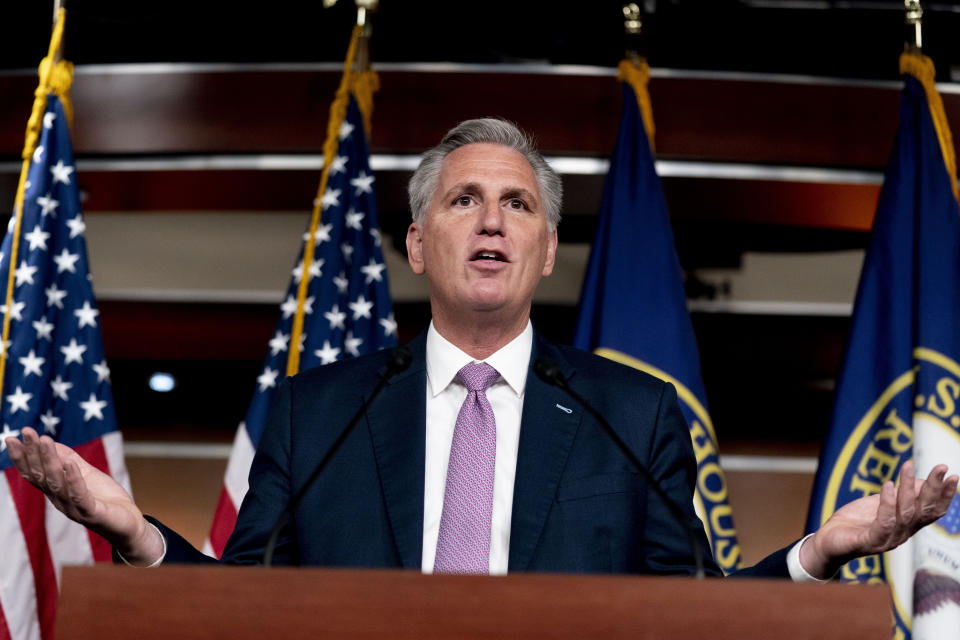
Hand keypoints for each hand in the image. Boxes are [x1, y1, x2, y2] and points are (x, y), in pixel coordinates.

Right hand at [5, 426, 163, 565]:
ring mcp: (74, 508)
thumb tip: (50, 441)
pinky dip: (74, 479)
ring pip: (57, 484)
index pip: (34, 474)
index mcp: (57, 492)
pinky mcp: (91, 513)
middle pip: (41, 476)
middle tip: (27, 432)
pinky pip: (79, 496)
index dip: (22, 457)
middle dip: (32, 453)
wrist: (129, 524)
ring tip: (45, 441)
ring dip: (50, 461)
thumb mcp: (87, 474)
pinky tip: (70, 464)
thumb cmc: (106, 499)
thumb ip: (70, 459)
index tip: (12, 438)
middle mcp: (60, 500)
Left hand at [800, 460, 957, 578]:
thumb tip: (921, 480)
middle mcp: (903, 533)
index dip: (945, 495)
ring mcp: (888, 539)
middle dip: (934, 488)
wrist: (829, 541)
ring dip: (908, 488)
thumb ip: (900, 495)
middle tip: (941, 467)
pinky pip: (884, 522)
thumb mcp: (880, 503)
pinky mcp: (870, 542)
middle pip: (923, 510)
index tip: (953, 476)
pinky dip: (887, 503)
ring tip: (907, 467)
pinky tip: (888, 486)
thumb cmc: (857, 521)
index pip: (932, 511)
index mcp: (908, 524)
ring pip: (905, 513)